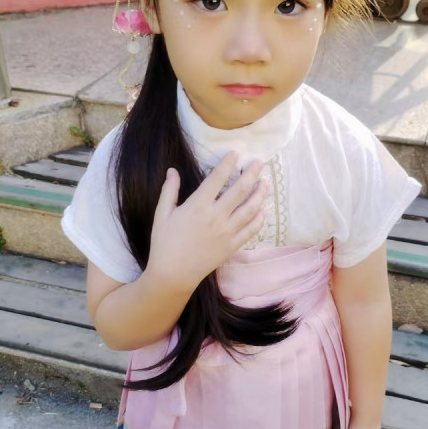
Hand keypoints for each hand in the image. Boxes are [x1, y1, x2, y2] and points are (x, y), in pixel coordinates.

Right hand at [146, 153, 267, 292]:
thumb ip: (169, 191)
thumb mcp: (162, 214)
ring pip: (250, 209)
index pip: (217, 178)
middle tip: (259, 162)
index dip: (228, 164)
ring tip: (265, 182)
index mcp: (198, 206)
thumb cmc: (164, 243)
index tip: (236, 153)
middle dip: (251, 173)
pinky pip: (250, 230)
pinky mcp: (232, 246)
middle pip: (240, 190)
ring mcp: (227, 232)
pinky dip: (259, 219)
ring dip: (260, 194)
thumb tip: (173, 170)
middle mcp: (216, 217)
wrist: (173, 274)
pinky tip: (263, 210)